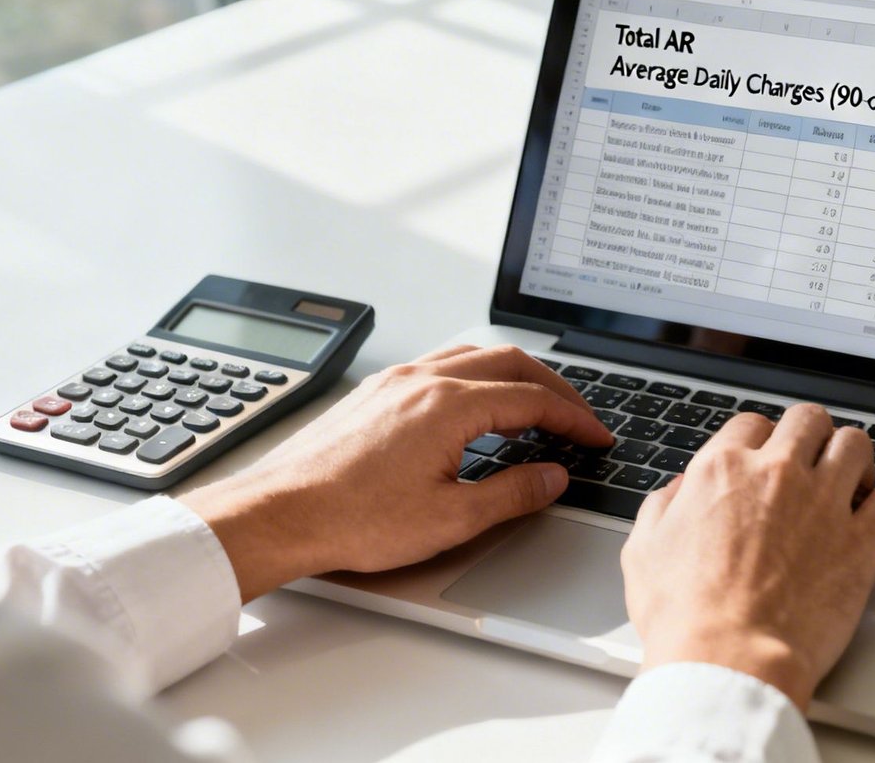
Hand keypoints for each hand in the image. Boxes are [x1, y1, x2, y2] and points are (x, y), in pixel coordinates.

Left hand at [180, 345, 609, 601]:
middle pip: (510, 362)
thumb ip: (512, 494)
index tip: (596, 437)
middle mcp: (422, 380)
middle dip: (554, 387)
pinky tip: (477, 404)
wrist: (278, 514)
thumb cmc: (349, 518)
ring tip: (537, 404)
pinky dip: (477, 376)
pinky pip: (441, 364)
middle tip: (579, 417)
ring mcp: (394, 381)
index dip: (575, 418)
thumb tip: (551, 477)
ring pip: (473, 356)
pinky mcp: (374, 393)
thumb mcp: (450, 518)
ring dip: (515, 374)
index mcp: (448, 405)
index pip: (533, 399)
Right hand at [619, 404, 874, 709]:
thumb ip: (662, 507)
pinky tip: (869, 520)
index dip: (760, 440)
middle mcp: (778, 474)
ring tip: (848, 482)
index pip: (753, 423)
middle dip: (811, 435)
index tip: (766, 458)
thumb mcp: (644, 550)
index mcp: (724, 470)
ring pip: (855, 444)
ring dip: (853, 459)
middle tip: (811, 461)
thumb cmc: (685, 616)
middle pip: (810, 419)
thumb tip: (680, 490)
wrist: (729, 659)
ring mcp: (824, 504)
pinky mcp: (860, 542)